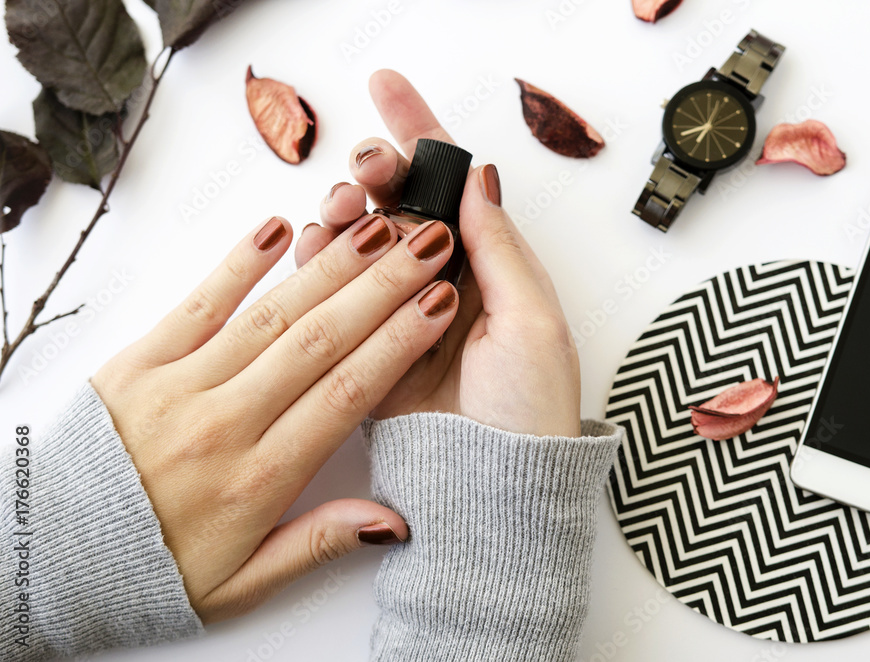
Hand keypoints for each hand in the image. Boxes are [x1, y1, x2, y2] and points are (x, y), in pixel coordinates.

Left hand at [91, 206, 459, 621]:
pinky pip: (197, 304)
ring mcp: (177, 386)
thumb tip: (393, 522)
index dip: (399, 342)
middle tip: (429, 242)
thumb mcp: (241, 584)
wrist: (45, 559)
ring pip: (271, 316)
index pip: (347, 393)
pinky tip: (276, 228)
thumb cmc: (148, 569)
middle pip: (321, 340)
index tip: (440, 302)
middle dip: (384, 286)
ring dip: (330, 267)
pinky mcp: (136, 362)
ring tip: (378, 229)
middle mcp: (223, 423)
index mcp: (257, 478)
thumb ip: (318, 543)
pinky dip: (237, 263)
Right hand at [298, 70, 580, 437]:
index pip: (454, 187)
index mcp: (491, 268)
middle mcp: (445, 283)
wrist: (497, 489)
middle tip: (367, 169)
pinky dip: (324, 262)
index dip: (422, 136)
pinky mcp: (368, 347)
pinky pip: (337, 293)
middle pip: (400, 205)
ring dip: (348, 212)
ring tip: (343, 211)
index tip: (389, 91)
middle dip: (377, 172)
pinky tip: (321, 247)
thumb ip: (500, 248)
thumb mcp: (531, 321)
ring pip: (363, 241)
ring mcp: (403, 312)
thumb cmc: (530, 409)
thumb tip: (480, 178)